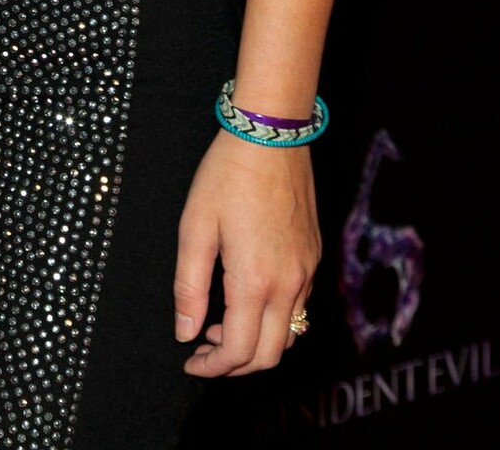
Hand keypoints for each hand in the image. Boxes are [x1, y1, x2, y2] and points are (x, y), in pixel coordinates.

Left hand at [173, 131, 319, 375]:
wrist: (272, 132)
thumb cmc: (227, 175)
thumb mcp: (195, 227)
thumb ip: (188, 286)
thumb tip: (185, 333)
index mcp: (256, 281)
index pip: (239, 351)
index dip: (212, 367)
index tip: (189, 360)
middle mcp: (290, 284)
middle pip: (271, 355)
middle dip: (236, 365)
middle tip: (204, 350)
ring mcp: (307, 270)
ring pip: (290, 334)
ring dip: (257, 343)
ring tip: (220, 323)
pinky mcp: (314, 255)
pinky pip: (299, 306)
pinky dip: (274, 319)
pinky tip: (246, 295)